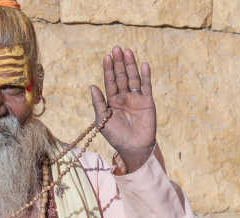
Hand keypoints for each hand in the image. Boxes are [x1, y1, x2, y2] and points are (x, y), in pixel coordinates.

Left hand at [90, 46, 156, 173]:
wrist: (134, 148)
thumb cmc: (116, 136)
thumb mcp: (102, 120)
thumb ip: (98, 103)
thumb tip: (92, 85)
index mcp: (112, 100)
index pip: (109, 81)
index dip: (108, 69)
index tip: (107, 56)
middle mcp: (124, 97)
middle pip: (121, 76)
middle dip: (119, 63)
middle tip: (116, 48)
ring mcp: (136, 98)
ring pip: (133, 78)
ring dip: (130, 65)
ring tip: (127, 51)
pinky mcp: (147, 102)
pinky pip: (146, 86)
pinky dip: (145, 75)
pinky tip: (143, 64)